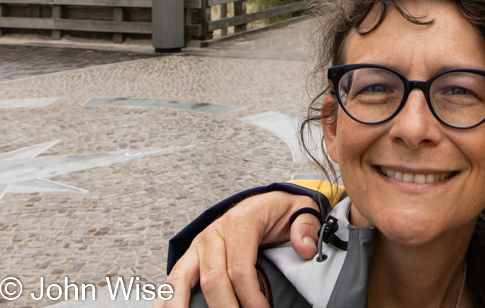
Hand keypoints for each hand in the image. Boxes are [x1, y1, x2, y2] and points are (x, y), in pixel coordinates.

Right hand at [157, 192, 323, 307]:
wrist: (262, 201)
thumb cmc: (278, 210)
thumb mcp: (300, 208)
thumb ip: (305, 226)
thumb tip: (305, 248)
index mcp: (241, 222)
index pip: (240, 267)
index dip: (250, 296)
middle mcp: (215, 233)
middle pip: (213, 279)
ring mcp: (199, 244)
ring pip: (183, 279)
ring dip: (181, 305)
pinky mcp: (191, 255)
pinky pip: (174, 278)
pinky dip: (166, 298)